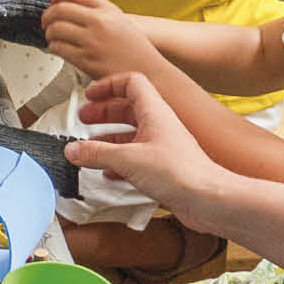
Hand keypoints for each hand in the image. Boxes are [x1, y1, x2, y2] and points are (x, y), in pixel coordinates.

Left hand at [43, 0, 159, 80]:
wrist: (150, 74)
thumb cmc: (136, 51)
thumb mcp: (121, 22)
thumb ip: (99, 13)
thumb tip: (71, 8)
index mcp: (108, 10)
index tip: (53, 0)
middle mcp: (99, 22)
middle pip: (60, 9)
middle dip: (47, 16)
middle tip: (46, 21)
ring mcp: (92, 41)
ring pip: (55, 29)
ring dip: (49, 33)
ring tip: (52, 37)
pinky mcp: (86, 60)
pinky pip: (59, 49)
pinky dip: (53, 48)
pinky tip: (57, 49)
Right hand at [65, 73, 231, 231]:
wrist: (210, 200)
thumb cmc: (182, 172)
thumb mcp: (128, 159)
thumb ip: (96, 153)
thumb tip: (74, 150)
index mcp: (154, 112)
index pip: (130, 83)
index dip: (108, 85)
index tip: (91, 95)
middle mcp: (160, 126)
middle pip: (128, 109)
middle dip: (104, 113)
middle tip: (86, 118)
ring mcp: (164, 147)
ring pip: (132, 135)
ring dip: (110, 139)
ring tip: (92, 147)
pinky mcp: (166, 169)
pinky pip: (137, 158)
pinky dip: (120, 162)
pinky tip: (110, 172)